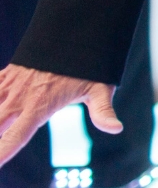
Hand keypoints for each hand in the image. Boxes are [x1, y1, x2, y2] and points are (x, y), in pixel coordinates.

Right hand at [0, 64, 120, 165]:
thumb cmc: (88, 66)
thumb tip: (116, 128)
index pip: (15, 137)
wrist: (73, 33)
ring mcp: (10, 87)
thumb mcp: (99, 89)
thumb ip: (103, 111)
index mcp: (38, 107)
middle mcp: (19, 99)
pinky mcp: (6, 76)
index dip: (1, 154)